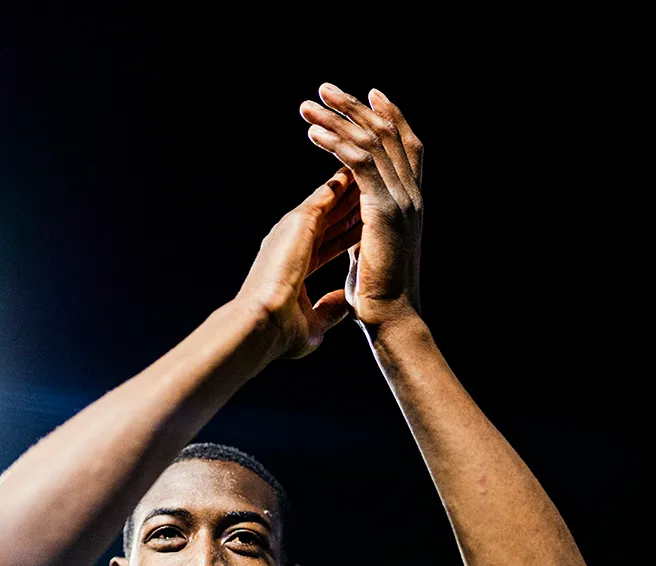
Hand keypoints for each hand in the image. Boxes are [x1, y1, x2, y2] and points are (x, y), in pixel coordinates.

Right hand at [236, 167, 362, 358]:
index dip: (349, 233)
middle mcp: (293, 244)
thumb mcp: (315, 322)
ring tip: (374, 168)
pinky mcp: (298, 220)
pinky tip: (363, 166)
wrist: (264, 325)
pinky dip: (346, 179)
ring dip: (352, 186)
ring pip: (331, 199)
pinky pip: (328, 191)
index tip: (368, 224)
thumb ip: (330, 310)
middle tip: (376, 186)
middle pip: (331, 217)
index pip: (328, 243)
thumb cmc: (282, 332)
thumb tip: (345, 303)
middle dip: (353, 203)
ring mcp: (294, 230)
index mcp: (295, 268)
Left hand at [300, 84, 423, 329]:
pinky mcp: (384, 210)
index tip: (367, 94)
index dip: (388, 117)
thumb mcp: (370, 253)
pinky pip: (360, 164)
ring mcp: (401, 201)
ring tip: (311, 104)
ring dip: (339, 119)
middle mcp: (410, 195)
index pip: (403, 146)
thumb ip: (364, 229)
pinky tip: (315, 134)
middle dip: (355, 107)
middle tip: (326, 88)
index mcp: (409, 203)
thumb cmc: (377, 298)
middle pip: (387, 134)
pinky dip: (337, 145)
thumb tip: (350, 224)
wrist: (390, 320)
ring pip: (371, 143)